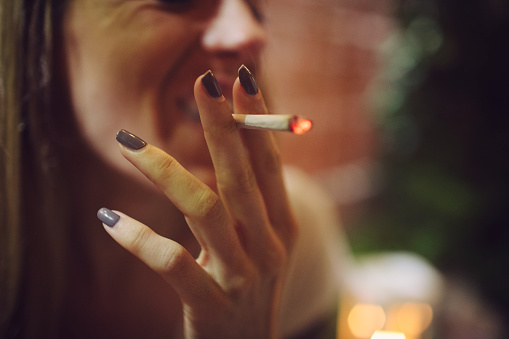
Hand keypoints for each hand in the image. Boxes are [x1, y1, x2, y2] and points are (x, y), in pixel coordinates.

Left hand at [98, 69, 297, 337]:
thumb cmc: (247, 286)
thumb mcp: (259, 241)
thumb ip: (250, 199)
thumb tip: (232, 141)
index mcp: (282, 225)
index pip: (270, 163)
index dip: (257, 121)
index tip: (239, 80)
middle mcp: (268, 245)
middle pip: (241, 176)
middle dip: (223, 126)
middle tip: (203, 82)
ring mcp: (242, 276)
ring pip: (205, 209)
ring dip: (165, 170)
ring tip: (128, 143)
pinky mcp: (210, 305)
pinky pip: (170, 263)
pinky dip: (137, 238)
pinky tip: (108, 218)